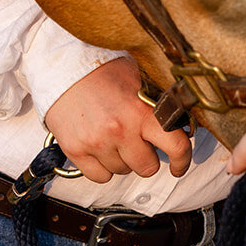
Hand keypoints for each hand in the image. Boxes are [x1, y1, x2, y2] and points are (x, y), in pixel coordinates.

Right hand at [44, 56, 192, 182]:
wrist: (63, 68)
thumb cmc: (104, 72)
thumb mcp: (140, 80)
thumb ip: (159, 104)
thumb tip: (181, 124)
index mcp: (142, 111)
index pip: (176, 146)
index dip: (182, 160)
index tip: (179, 166)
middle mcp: (120, 130)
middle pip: (147, 167)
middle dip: (146, 157)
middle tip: (139, 142)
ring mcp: (97, 143)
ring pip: (122, 171)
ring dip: (122, 159)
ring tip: (114, 137)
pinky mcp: (76, 151)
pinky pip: (100, 177)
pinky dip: (102, 167)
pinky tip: (100, 148)